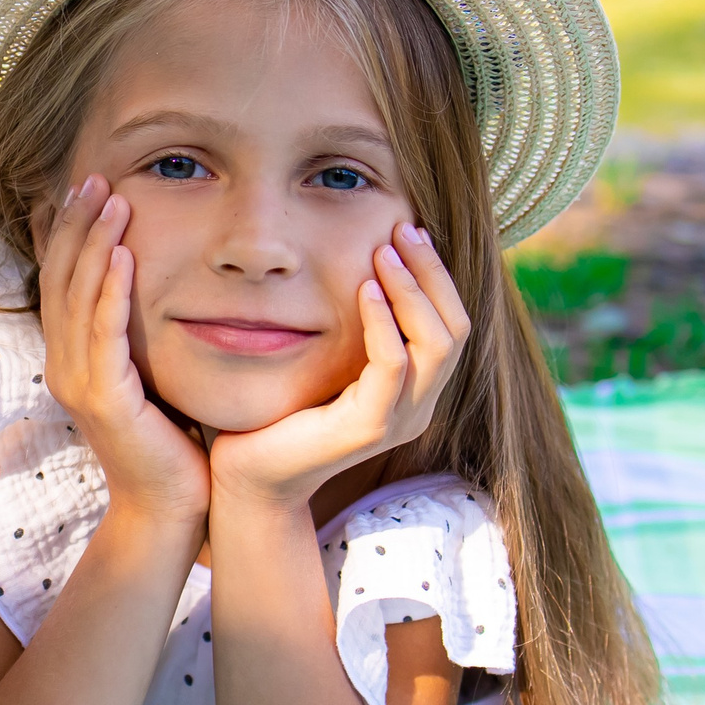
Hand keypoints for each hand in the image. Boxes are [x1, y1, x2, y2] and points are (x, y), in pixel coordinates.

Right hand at [39, 176, 211, 535]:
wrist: (169, 510)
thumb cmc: (169, 445)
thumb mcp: (150, 376)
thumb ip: (140, 336)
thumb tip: (159, 289)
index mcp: (70, 358)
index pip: (59, 280)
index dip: (66, 231)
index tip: (83, 186)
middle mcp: (62, 366)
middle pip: (59, 278)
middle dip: (76, 223)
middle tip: (94, 176)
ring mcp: (77, 384)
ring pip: (77, 297)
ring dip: (95, 243)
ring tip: (112, 197)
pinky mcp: (103, 401)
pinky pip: (104, 335)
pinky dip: (111, 293)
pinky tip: (127, 255)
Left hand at [207, 222, 470, 512]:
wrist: (249, 476)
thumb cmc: (279, 413)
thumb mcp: (326, 361)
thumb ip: (353, 327)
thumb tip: (355, 264)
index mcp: (413, 390)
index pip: (451, 323)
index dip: (436, 276)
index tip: (409, 230)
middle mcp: (417, 406)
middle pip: (456, 328)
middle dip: (431, 273)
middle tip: (403, 228)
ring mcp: (399, 419)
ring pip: (437, 344)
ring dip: (412, 289)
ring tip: (385, 250)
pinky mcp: (369, 428)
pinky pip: (392, 366)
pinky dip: (383, 322)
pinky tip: (363, 290)